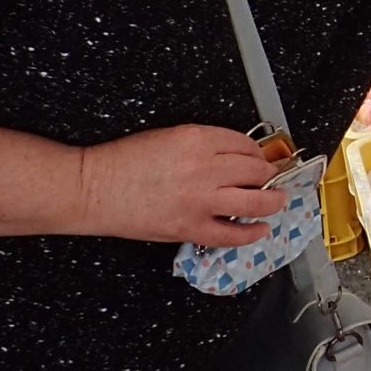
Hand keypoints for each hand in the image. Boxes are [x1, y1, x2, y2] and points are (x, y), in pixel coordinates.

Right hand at [75, 125, 284, 244]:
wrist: (93, 188)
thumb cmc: (122, 161)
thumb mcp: (167, 136)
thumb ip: (203, 144)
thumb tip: (234, 155)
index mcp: (197, 139)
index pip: (245, 144)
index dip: (257, 152)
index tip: (259, 158)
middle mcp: (204, 168)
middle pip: (256, 170)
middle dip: (268, 174)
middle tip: (270, 178)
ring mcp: (200, 200)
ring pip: (256, 201)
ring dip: (272, 201)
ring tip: (277, 200)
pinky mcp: (190, 227)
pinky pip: (233, 234)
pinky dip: (252, 233)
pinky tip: (260, 228)